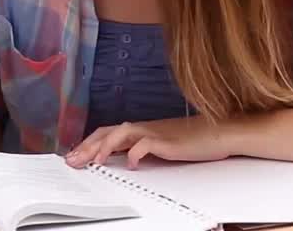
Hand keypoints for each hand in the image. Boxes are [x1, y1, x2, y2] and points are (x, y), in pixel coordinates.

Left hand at [64, 118, 233, 168]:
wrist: (221, 131)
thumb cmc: (195, 139)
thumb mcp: (163, 145)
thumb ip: (144, 148)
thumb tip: (125, 158)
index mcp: (142, 129)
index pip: (108, 132)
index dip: (89, 142)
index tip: (75, 155)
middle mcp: (145, 128)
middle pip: (108, 131)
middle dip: (88, 145)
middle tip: (72, 160)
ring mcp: (156, 133)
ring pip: (122, 133)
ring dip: (104, 146)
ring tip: (93, 160)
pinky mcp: (168, 141)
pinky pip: (146, 144)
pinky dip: (135, 153)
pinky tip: (130, 164)